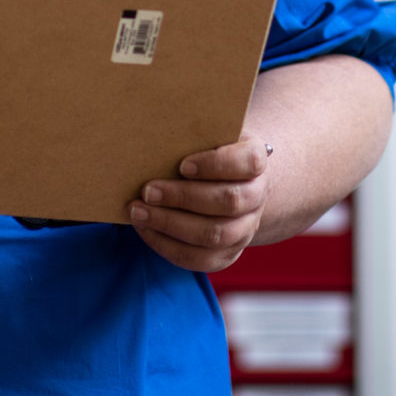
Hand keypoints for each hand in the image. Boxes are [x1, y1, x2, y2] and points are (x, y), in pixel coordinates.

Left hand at [130, 136, 270, 271]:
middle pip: (229, 202)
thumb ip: (190, 137)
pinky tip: (145, 229)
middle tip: (148, 191)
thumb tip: (152, 142)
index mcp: (256, 159)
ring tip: (138, 212)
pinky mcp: (228, 254)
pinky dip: (167, 245)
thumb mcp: (206, 137)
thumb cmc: (207, 153)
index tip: (182, 165)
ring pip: (214, 235)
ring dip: (170, 224)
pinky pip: (199, 259)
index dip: (216, 165)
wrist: (227, 183)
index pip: (248, 162)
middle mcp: (257, 196)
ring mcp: (245, 229)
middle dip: (183, 197)